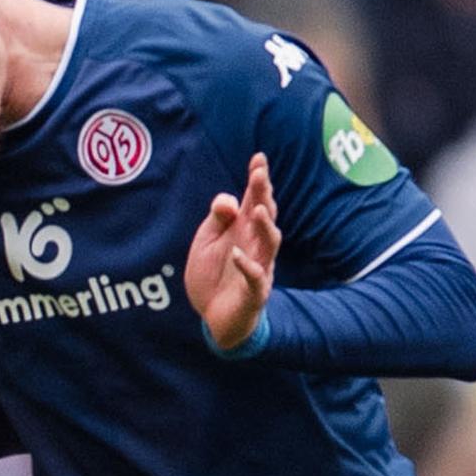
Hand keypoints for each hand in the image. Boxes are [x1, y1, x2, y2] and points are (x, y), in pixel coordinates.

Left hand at [185, 153, 281, 350]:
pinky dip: (247, 265)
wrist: (213, 317)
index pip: (254, 200)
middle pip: (265, 216)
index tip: (258, 158)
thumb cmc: (213, 275)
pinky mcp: (254, 292)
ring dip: (265, 226)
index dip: (258, 180)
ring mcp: (259, 268)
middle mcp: (255, 245)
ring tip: (259, 209)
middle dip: (264, 195)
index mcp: (243, 230)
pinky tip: (236, 254)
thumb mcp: (206, 242)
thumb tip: (229, 201)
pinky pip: (255, 278)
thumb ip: (217, 219)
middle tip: (260, 175)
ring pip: (270, 243)